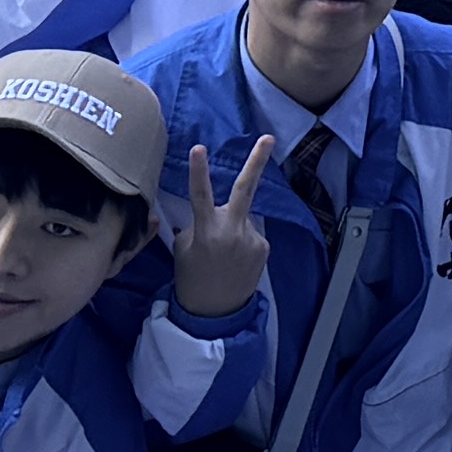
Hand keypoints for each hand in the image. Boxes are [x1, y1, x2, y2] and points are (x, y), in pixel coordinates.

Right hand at [166, 135, 278, 319]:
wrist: (215, 313)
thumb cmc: (192, 278)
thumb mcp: (183, 250)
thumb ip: (196, 225)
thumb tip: (207, 211)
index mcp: (205, 231)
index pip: (199, 195)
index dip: (199, 171)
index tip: (199, 148)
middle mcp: (231, 231)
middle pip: (245, 189)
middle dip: (257, 161)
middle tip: (269, 138)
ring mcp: (251, 239)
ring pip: (242, 217)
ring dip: (233, 225)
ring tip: (223, 253)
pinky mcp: (263, 247)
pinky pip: (250, 232)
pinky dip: (242, 239)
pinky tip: (235, 258)